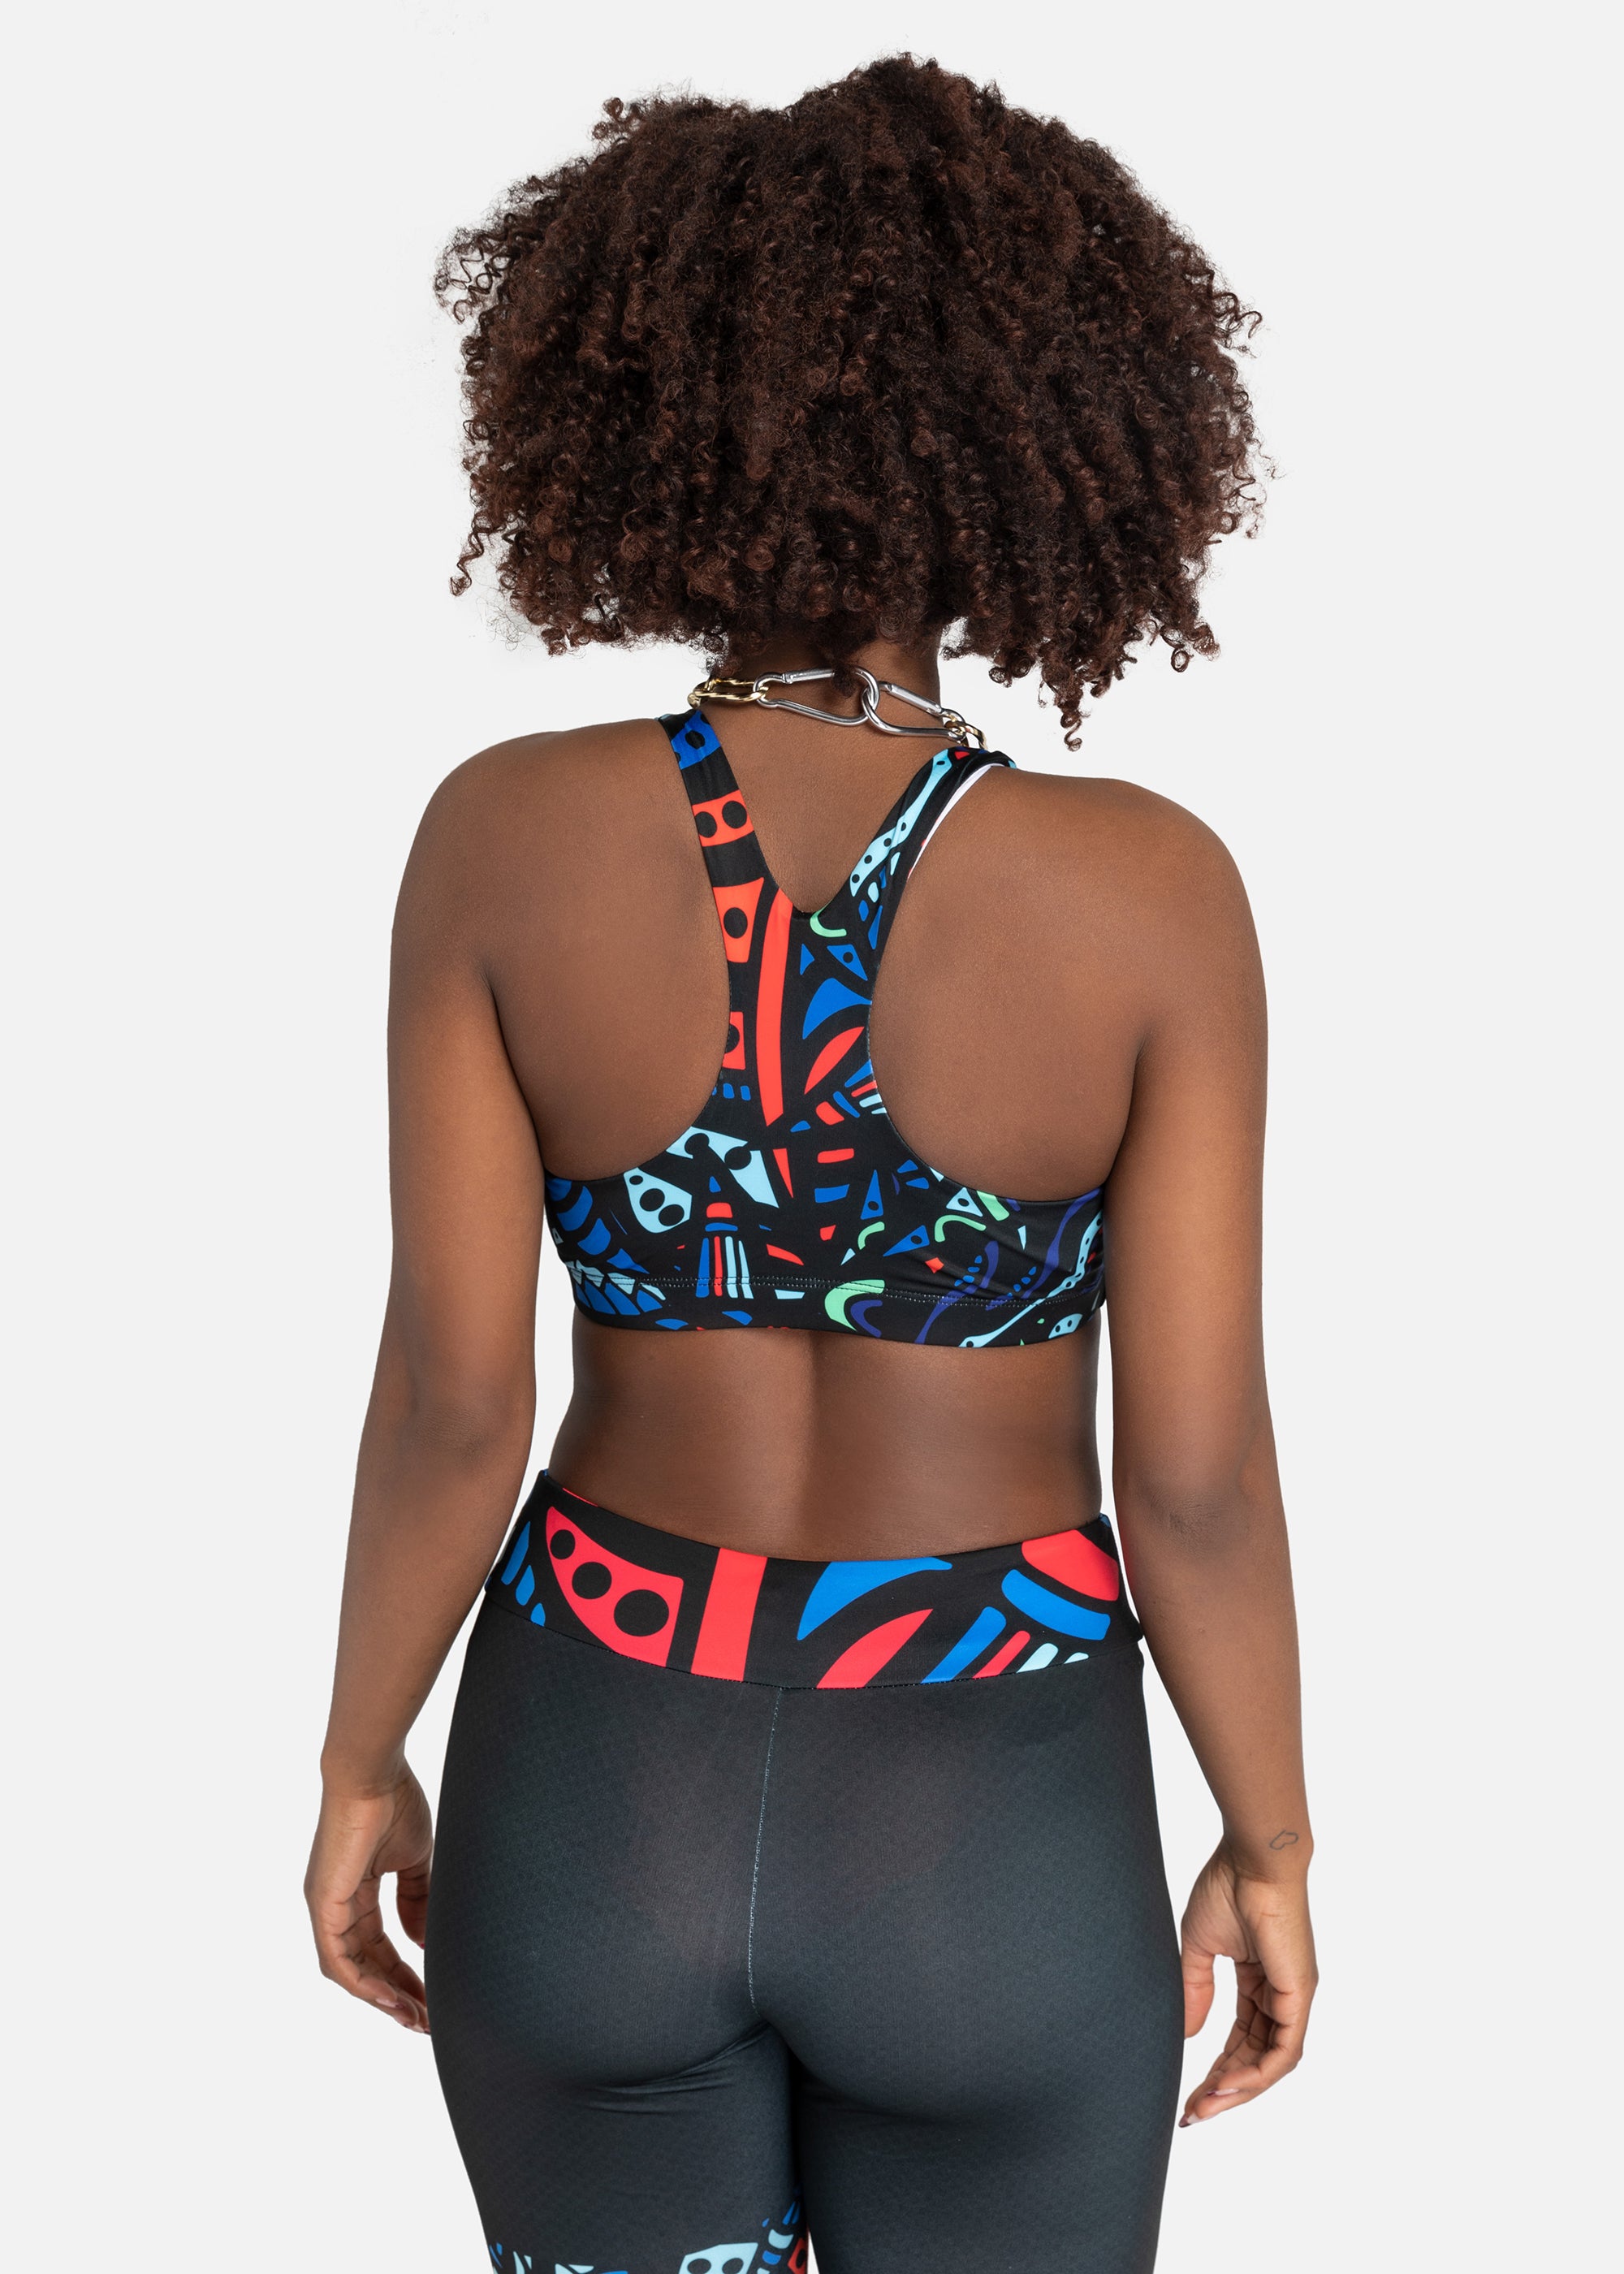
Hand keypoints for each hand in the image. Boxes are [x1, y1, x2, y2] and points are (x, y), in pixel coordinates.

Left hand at [305, 1765, 433, 2032]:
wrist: (374, 1771)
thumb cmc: (394, 1801)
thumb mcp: (413, 1860)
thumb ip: (417, 1900)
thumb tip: (421, 1943)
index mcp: (354, 1891)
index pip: (378, 1946)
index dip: (404, 1974)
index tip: (432, 1996)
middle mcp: (335, 1904)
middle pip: (365, 1965)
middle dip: (396, 1996)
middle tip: (427, 2020)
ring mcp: (325, 1906)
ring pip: (349, 1971)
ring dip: (382, 1998)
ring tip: (415, 2018)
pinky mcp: (323, 1904)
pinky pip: (337, 1960)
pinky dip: (363, 1984)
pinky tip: (391, 2000)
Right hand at [1178, 1841, 1315, 2122]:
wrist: (1252, 1857)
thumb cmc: (1227, 1885)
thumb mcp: (1200, 1946)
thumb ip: (1195, 1989)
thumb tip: (1186, 2034)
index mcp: (1260, 1981)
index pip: (1241, 2039)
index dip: (1217, 2068)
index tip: (1189, 2092)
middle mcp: (1281, 1995)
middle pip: (1256, 2058)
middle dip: (1224, 2089)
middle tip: (1193, 2113)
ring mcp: (1294, 1997)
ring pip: (1272, 2063)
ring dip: (1238, 2089)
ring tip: (1204, 2106)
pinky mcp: (1299, 1994)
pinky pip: (1284, 2051)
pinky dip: (1257, 2074)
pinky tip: (1227, 2086)